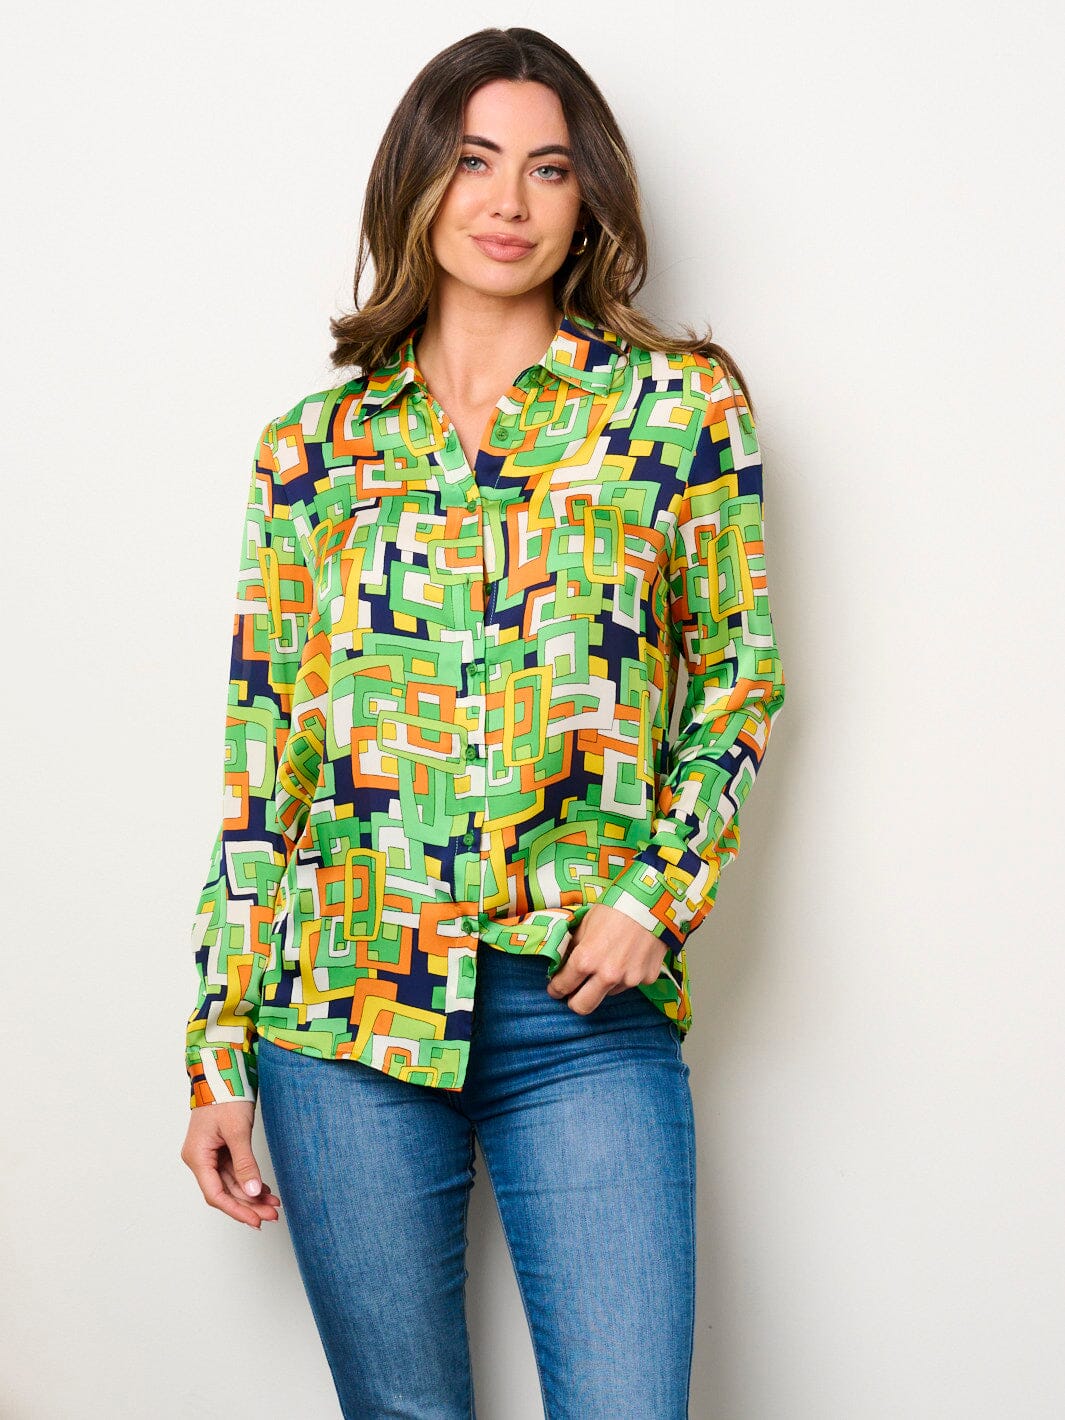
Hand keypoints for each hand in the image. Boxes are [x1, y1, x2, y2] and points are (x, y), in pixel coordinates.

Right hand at [180, 1099, 281, 1228]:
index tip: (256, 1221)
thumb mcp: (237, 1131)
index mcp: (197, 1157)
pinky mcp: (221, 1148)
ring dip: (252, 1194)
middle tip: (272, 1215)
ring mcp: (210, 1154)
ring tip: (274, 1205)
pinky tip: (265, 1190)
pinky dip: (250, 1180)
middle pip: (225, 1191)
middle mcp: (201, 1159)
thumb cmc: (225, 1095)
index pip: (215, 1194)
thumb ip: (244, 1163)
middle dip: (249, 1204)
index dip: (236, 1210)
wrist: (222, 1071)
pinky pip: (235, 1171)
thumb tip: (253, 1192)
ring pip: (232, 1183)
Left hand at [546, 904, 667, 1014]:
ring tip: (611, 960)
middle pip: (582, 1007)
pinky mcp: (647, 979)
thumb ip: (573, 947)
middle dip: (574, 1001)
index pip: (562, 987)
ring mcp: (629, 980)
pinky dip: (626, 975)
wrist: (652, 902)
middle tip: (574, 992)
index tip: (555, 989)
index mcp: (586, 960)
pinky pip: (629, 983)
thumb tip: (562, 963)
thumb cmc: (615, 908)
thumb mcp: (585, 924)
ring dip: (604, 984)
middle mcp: (607, 975)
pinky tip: (630, 956)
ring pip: (608, 993)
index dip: (555, 989)